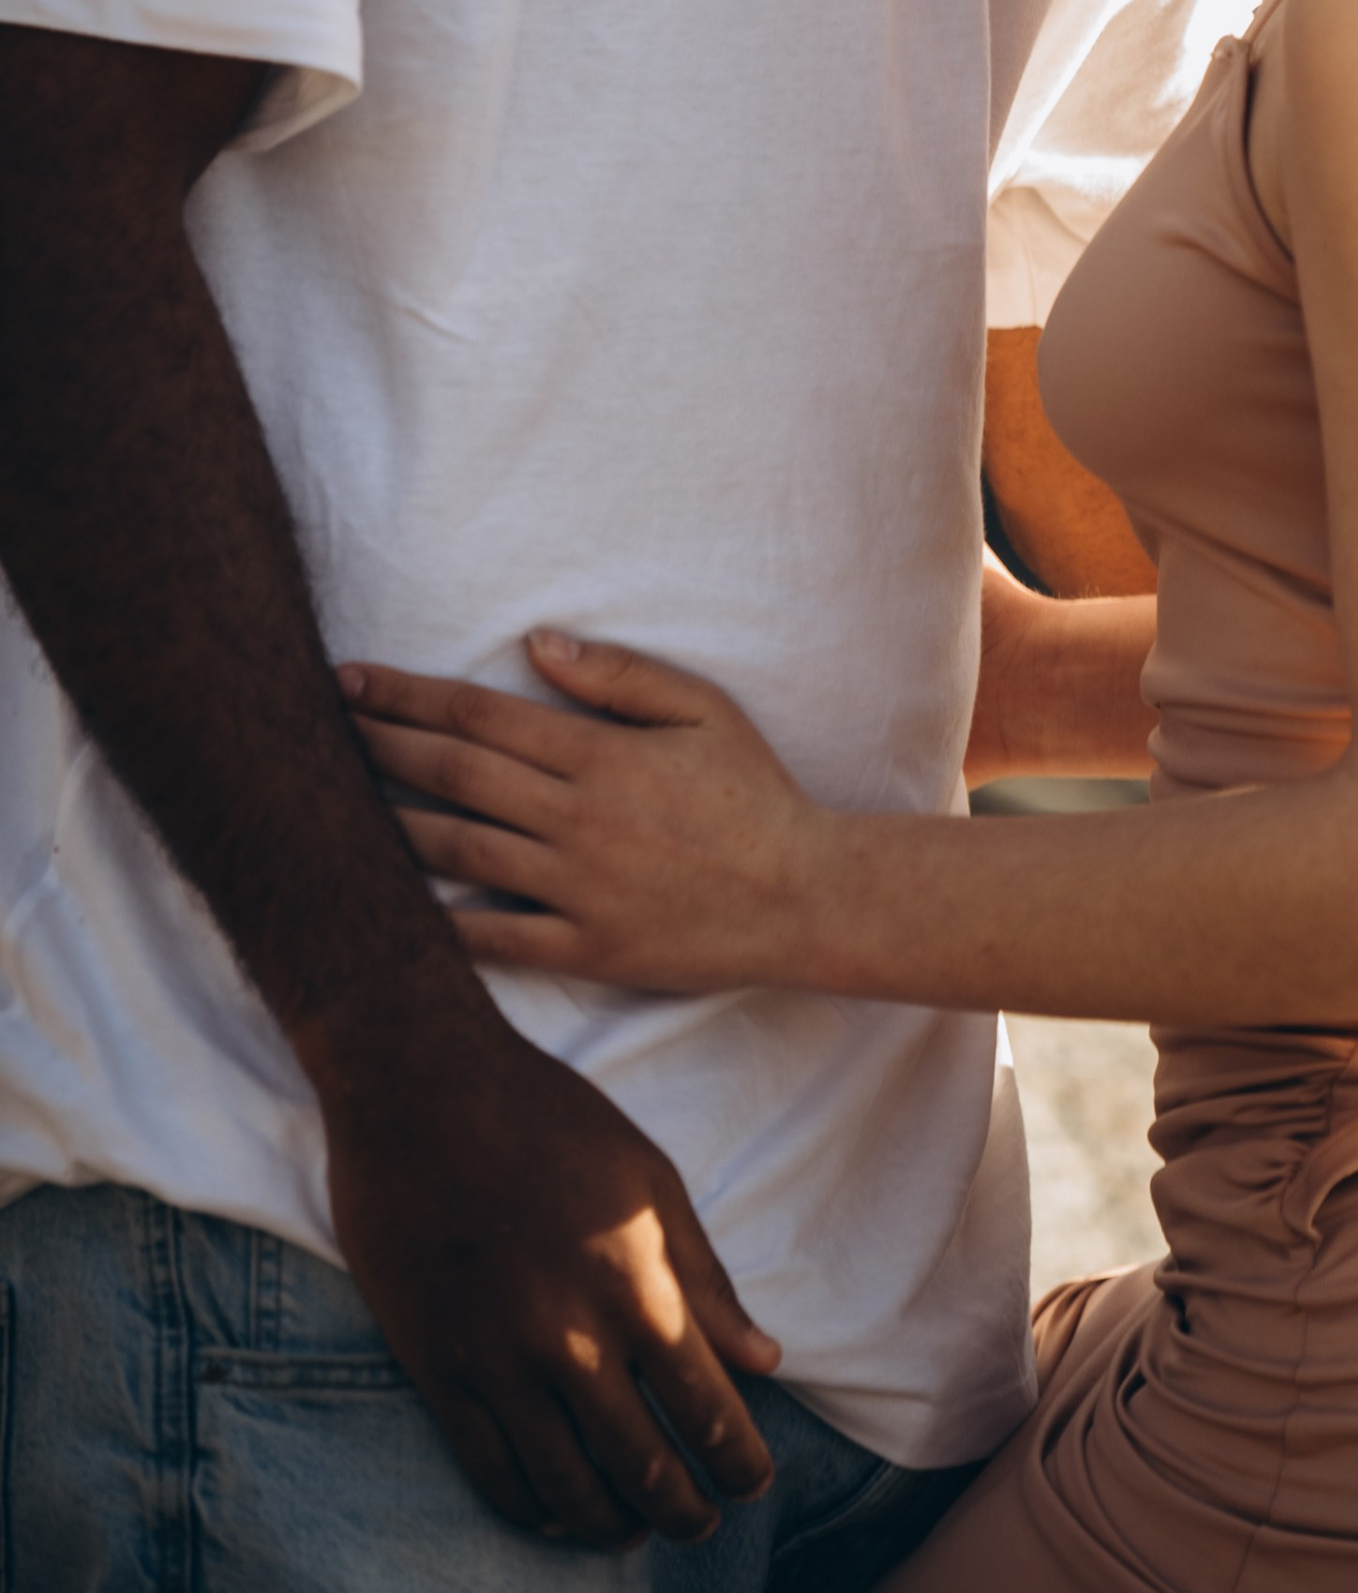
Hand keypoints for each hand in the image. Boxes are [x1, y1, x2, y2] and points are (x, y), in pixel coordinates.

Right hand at [304, 979, 780, 1547]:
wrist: (419, 1090)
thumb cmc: (549, 1120)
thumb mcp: (651, 1180)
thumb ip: (707, 1279)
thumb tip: (765, 1360)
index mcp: (637, 1286)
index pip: (708, 1411)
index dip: (739, 1462)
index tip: (754, 1485)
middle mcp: (570, 1339)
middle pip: (643, 1468)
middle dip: (685, 1512)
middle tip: (703, 1525)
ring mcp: (497, 1362)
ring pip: (566, 1488)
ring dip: (611, 1526)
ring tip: (635, 1531)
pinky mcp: (437, 1370)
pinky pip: (490, 1471)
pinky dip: (532, 1509)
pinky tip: (558, 1513)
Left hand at [342, 633, 827, 994]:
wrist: (801, 895)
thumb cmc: (753, 792)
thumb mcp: (703, 709)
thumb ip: (619, 675)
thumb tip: (535, 643)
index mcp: (601, 756)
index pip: (481, 717)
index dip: (409, 696)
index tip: (354, 680)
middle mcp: (576, 820)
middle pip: (454, 776)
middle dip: (380, 745)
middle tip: (320, 727)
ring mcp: (575, 889)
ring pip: (459, 853)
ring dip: (390, 826)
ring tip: (336, 809)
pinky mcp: (584, 949)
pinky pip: (496, 940)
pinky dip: (442, 925)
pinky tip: (394, 908)